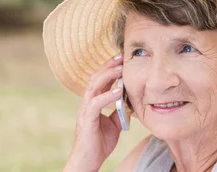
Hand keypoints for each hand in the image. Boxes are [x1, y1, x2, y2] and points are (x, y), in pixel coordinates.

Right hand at [63, 53, 125, 171]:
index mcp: (93, 102)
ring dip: (108, 76)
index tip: (122, 58)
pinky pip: (96, 104)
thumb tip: (131, 103)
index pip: (100, 80)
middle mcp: (87, 103)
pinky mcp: (87, 119)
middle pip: (96, 77)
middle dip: (109, 65)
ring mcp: (85, 110)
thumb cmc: (98, 143)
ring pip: (94, 86)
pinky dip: (107, 96)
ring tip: (120, 68)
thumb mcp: (114, 125)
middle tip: (121, 55)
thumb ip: (119, 112)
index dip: (110, 68)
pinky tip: (118, 91)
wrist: (88, 160)